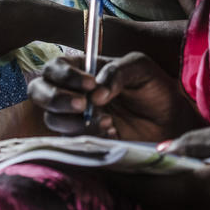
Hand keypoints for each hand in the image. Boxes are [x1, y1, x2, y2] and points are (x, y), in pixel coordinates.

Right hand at [28, 52, 201, 140]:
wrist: (172, 121)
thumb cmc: (154, 88)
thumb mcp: (140, 69)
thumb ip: (117, 72)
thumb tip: (96, 94)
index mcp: (82, 70)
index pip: (54, 68)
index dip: (65, 75)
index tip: (89, 85)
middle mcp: (72, 93)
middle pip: (38, 91)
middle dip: (55, 98)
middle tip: (83, 105)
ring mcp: (75, 118)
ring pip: (51, 119)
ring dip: (74, 121)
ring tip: (108, 121)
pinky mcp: (83, 141)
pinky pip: (70, 141)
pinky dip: (88, 137)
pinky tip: (112, 133)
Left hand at [108, 124, 209, 209]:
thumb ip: (194, 142)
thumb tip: (161, 150)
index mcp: (206, 192)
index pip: (151, 187)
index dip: (122, 175)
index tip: (97, 162)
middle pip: (154, 205)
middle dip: (128, 187)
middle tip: (104, 167)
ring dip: (147, 197)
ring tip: (126, 175)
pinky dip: (169, 204)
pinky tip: (161, 188)